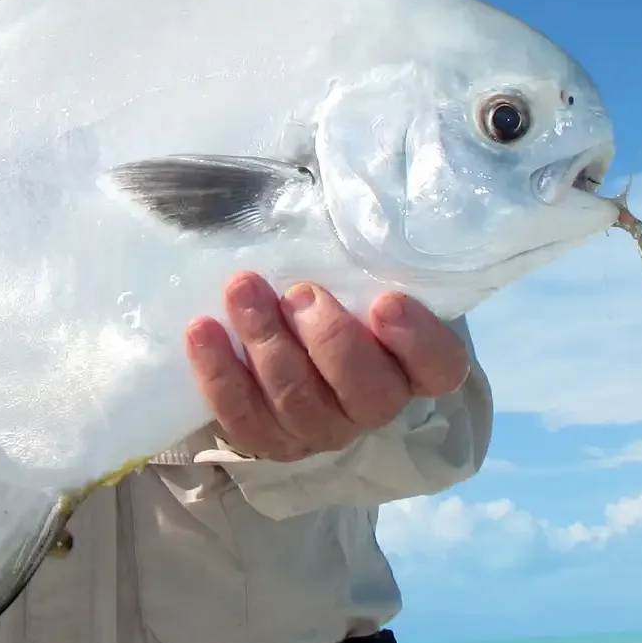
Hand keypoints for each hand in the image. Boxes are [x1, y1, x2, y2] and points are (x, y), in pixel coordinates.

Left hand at [185, 273, 470, 461]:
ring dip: (266, 343)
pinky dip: (219, 373)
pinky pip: (241, 417)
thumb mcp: (359, 274)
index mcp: (413, 367)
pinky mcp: (266, 439)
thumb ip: (359, 256)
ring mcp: (319, 429)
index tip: (386, 301)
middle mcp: (373, 406)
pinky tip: (202, 329)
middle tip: (299, 292)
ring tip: (242, 289)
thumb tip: (328, 203)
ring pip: (297, 401)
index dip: (417, 342)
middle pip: (366, 391)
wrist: (291, 348)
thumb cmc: (337, 296)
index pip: (439, 367)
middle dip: (329, 339)